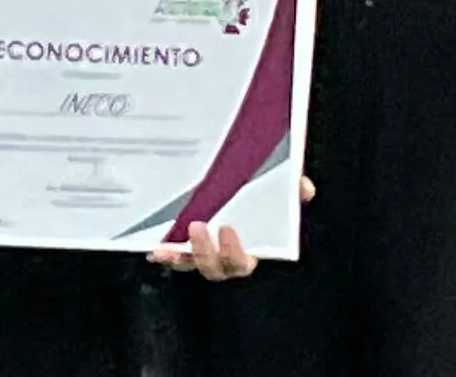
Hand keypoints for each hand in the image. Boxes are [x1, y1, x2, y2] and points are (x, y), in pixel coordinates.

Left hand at [148, 176, 316, 281]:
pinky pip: (172, 254)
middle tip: (196, 227)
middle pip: (214, 268)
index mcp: (248, 249)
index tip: (227, 229)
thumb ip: (293, 190)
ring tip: (164, 248)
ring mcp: (202, 252)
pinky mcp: (183, 245)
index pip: (242, 262)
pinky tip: (151, 248)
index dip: (234, 252)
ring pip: (189, 264)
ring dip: (177, 258)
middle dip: (204, 252)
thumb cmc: (261, 198)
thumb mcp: (278, 193)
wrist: (237, 190)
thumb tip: (304, 188)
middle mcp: (224, 256)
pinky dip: (162, 254)